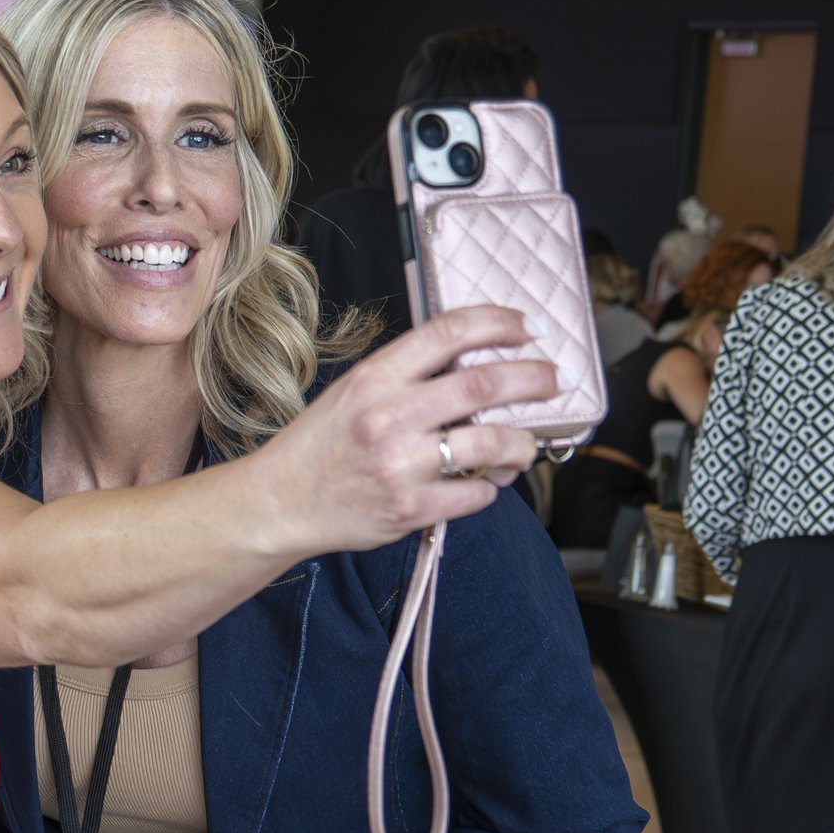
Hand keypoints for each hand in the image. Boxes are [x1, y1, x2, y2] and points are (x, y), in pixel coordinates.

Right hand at [271, 304, 554, 556]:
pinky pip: (475, 495)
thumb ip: (407, 375)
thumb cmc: (319, 446)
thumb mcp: (354, 392)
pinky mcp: (410, 509)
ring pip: (491, 443)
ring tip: (526, 443)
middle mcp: (390, 416)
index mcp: (376, 378)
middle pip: (484, 383)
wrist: (279, 504)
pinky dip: (490, 487)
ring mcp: (401, 465)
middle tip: (554, 379)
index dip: (499, 324)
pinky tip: (483, 483)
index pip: (450, 332)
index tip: (526, 328)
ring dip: (522, 442)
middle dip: (534, 378)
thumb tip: (474, 362)